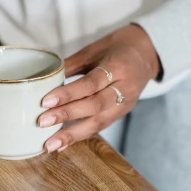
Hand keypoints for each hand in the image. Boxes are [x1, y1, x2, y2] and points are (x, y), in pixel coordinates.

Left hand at [39, 25, 160, 152]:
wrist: (147, 53)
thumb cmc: (118, 47)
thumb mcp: (95, 49)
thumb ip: (72, 64)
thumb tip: (46, 77)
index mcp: (118, 67)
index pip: (91, 83)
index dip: (68, 93)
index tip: (46, 101)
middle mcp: (124, 88)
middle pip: (95, 106)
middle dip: (67, 115)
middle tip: (42, 122)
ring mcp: (126, 103)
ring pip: (99, 122)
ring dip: (73, 134)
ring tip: (51, 144)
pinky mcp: (123, 113)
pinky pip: (101, 126)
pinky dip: (81, 135)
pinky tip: (63, 144)